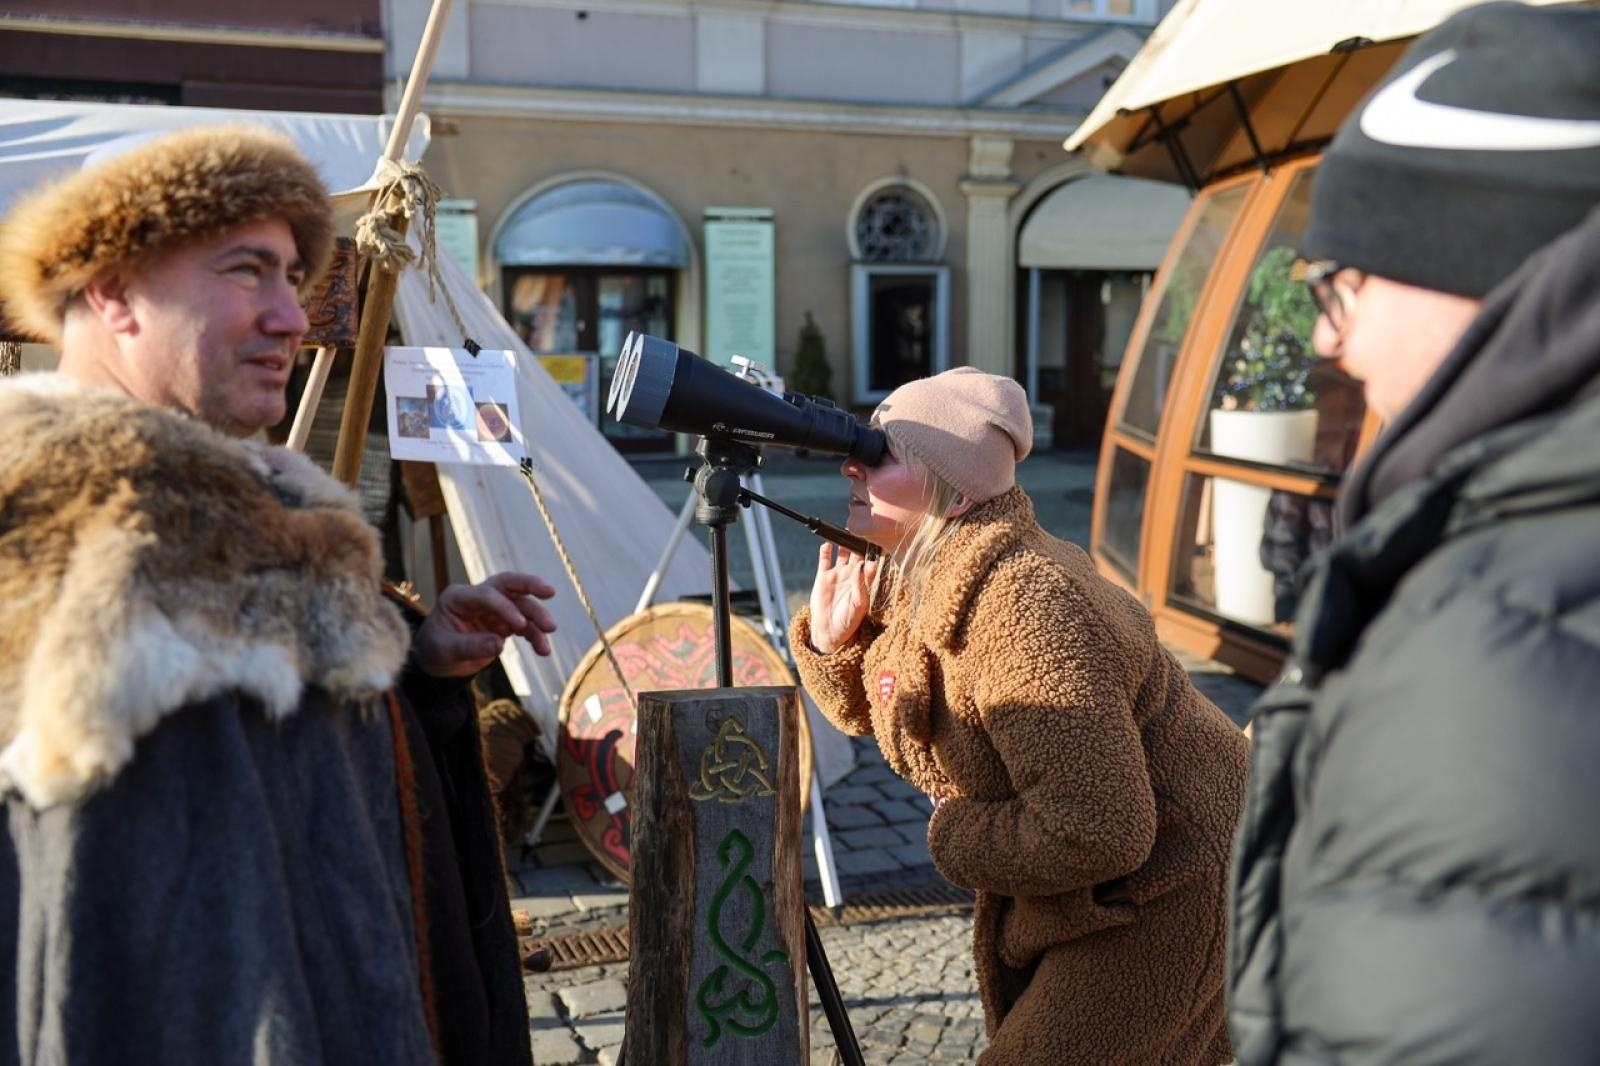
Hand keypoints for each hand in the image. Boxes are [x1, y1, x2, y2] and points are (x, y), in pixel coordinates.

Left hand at [412, 571, 557, 677]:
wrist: (438, 662)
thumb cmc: (436, 650)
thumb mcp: (446, 651)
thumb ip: (470, 646)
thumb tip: (499, 644)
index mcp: (459, 597)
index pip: (486, 594)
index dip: (504, 607)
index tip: (519, 625)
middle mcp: (479, 598)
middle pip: (508, 584)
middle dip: (530, 585)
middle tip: (550, 592)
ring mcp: (494, 609)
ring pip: (521, 606)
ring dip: (537, 618)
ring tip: (550, 632)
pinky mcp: (504, 623)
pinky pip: (525, 626)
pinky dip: (535, 635)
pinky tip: (543, 650)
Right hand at [808, 543, 878, 653]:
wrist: (829, 630)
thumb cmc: (848, 621)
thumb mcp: (859, 604)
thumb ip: (861, 585)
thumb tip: (863, 565)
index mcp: (864, 582)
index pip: (871, 563)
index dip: (873, 552)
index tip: (875, 541)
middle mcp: (852, 576)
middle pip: (857, 554)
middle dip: (859, 542)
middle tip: (860, 530)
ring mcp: (838, 574)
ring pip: (842, 553)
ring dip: (844, 543)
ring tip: (844, 532)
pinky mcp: (824, 576)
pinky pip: (825, 559)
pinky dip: (826, 550)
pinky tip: (827, 544)